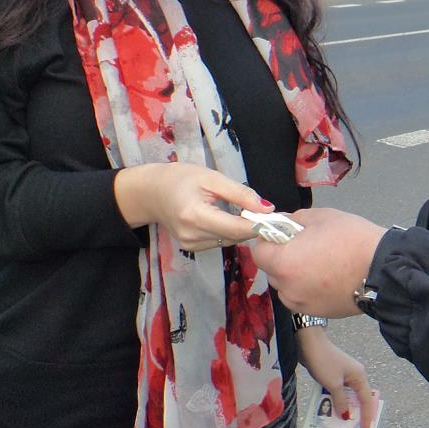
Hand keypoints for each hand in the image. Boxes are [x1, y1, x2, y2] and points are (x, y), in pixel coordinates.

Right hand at [114, 162, 265, 252]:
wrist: (151, 192)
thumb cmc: (180, 178)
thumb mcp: (212, 178)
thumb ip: (240, 194)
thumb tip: (268, 208)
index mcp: (195, 215)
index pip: (236, 228)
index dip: (258, 225)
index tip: (276, 218)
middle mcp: (192, 235)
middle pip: (235, 237)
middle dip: (252, 226)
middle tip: (265, 211)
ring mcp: (191, 245)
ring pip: (230, 241)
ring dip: (241, 229)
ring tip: (246, 211)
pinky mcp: (192, 249)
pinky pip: (220, 242)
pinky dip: (229, 232)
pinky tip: (227, 218)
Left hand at [250, 207, 386, 316]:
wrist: (383, 270)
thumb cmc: (352, 239)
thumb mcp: (321, 217)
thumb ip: (293, 219)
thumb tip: (282, 223)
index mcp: (283, 263)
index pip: (258, 252)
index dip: (268, 240)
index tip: (282, 234)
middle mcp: (287, 289)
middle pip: (272, 270)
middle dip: (282, 257)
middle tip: (305, 246)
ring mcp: (302, 304)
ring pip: (286, 286)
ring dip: (294, 274)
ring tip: (319, 262)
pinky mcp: (317, 313)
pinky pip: (302, 297)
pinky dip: (308, 288)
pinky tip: (327, 276)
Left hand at [296, 327, 380, 427]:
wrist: (309, 342)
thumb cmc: (323, 361)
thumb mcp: (333, 384)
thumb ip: (341, 401)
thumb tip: (347, 415)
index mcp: (359, 377)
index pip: (367, 402)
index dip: (367, 418)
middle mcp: (355, 376)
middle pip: (359, 400)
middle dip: (357, 416)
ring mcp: (345, 375)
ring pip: (348, 397)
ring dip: (344, 409)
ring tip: (341, 426)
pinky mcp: (334, 375)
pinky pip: (338, 392)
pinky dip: (335, 402)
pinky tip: (329, 412)